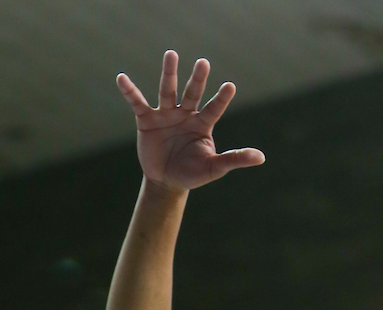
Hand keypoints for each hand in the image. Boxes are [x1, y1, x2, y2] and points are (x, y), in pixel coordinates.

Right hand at [117, 50, 263, 193]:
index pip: (214, 108)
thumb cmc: (192, 173)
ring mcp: (166, 114)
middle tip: (203, 63)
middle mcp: (186, 113)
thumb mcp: (214, 168)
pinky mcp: (147, 120)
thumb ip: (234, 159)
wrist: (166, 181)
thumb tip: (261, 157)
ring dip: (169, 73)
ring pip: (168, 91)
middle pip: (192, 93)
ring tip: (171, 54)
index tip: (230, 86)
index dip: (221, 98)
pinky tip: (122, 78)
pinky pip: (138, 102)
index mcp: (203, 123)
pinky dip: (130, 91)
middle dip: (197, 79)